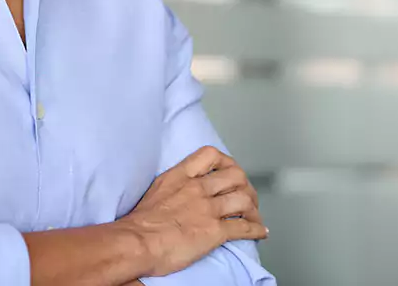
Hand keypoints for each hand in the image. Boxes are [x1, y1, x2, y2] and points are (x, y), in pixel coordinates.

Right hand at [116, 146, 267, 277]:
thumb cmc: (138, 223)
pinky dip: (257, 229)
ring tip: (254, 215)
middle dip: (245, 185)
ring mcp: (208, 209)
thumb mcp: (155, 191)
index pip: (210, 155)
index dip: (225, 161)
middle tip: (246, 195)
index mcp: (181, 176)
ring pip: (244, 200)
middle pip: (235, 176)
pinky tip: (261, 232)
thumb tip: (178, 192)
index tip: (229, 170)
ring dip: (253, 208)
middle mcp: (198, 189)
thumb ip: (172, 186)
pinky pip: (244, 227)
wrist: (137, 242)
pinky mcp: (215, 231)